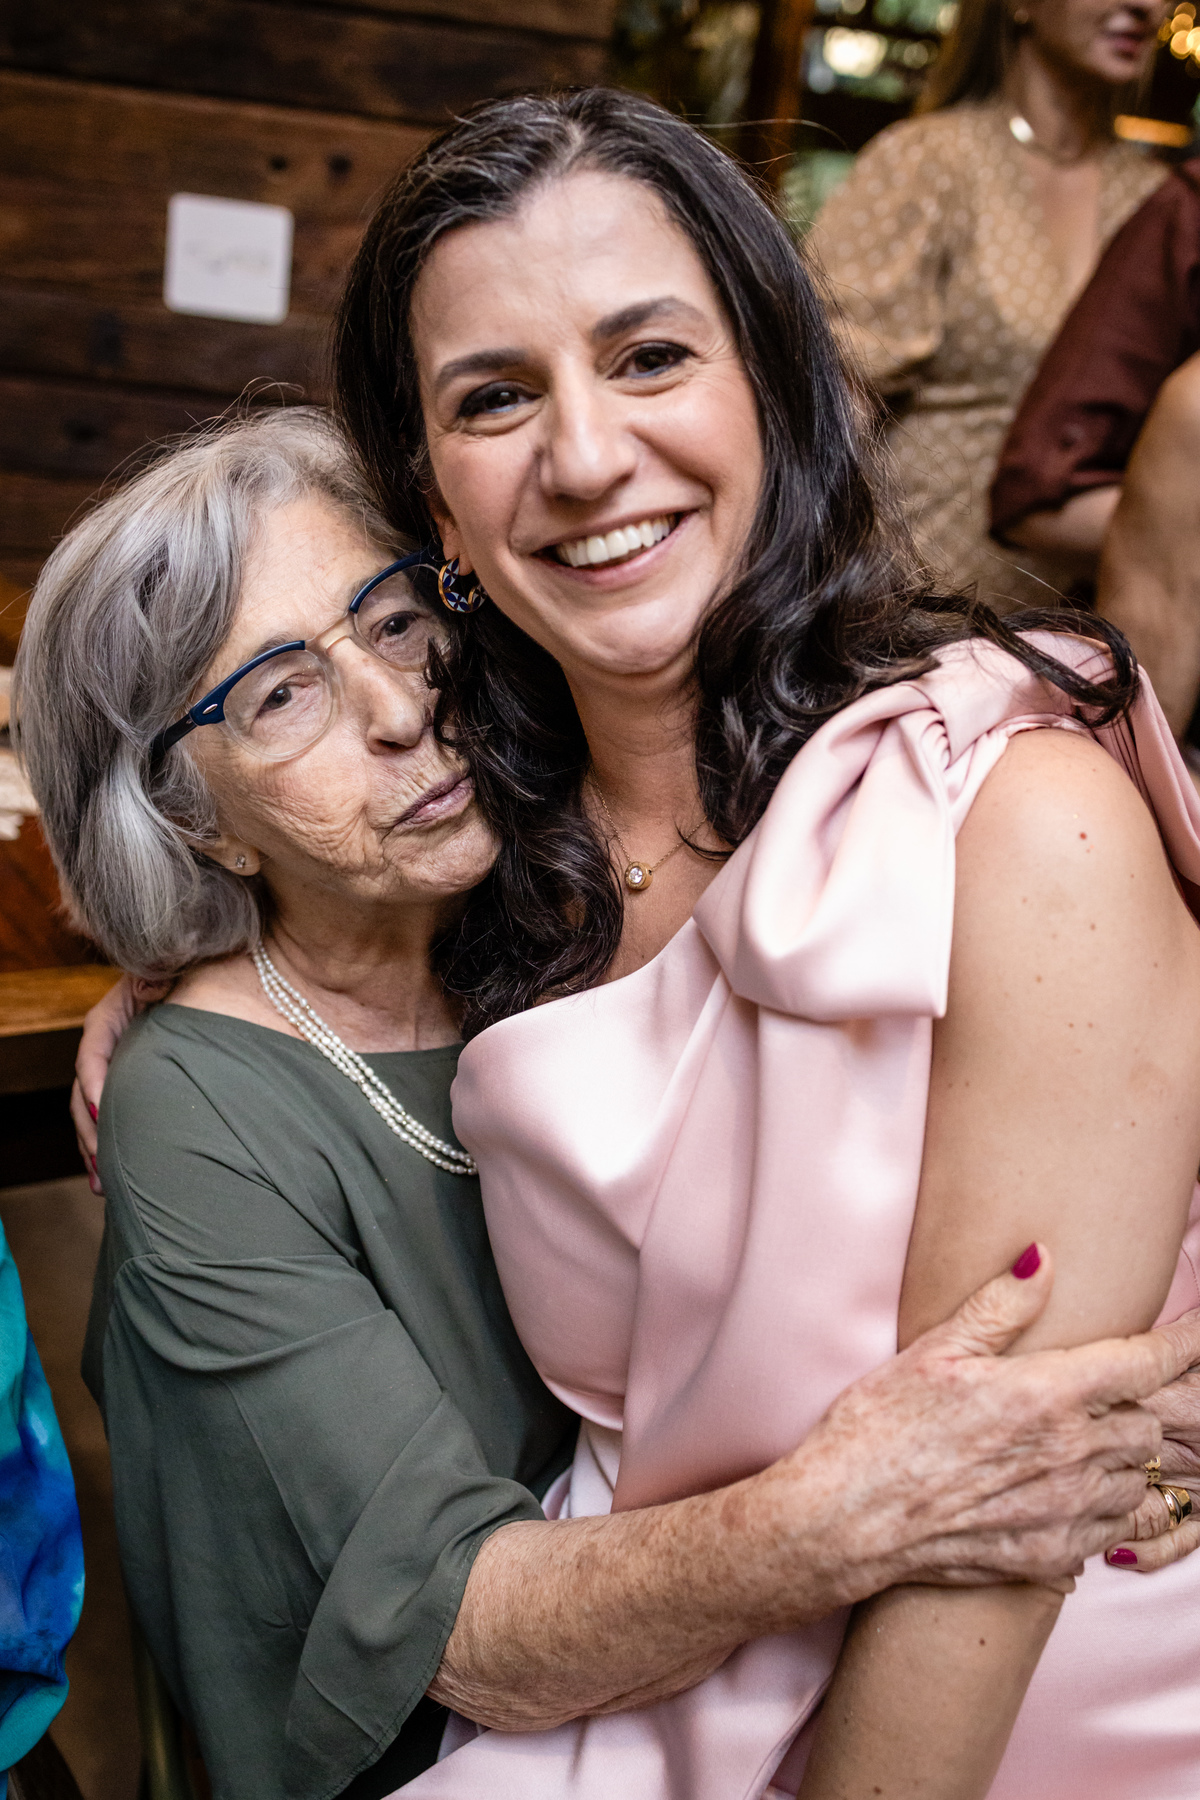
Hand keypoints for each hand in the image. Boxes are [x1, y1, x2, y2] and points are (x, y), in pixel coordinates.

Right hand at [71, 974, 172, 1190]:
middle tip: (101, 1161)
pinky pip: (109, 1119)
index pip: (92, 1051)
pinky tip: (109, 1179)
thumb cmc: (187, 974)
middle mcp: (107, 1045)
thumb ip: (156, 983)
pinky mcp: (129, 1087)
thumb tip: (150, 990)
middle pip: (84, 1090)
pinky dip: (108, 1148)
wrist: (209, 979)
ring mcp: (116, 1068)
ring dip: (94, 1148)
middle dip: (90, 1129)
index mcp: (111, 1016)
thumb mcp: (168, 974)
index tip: (99, 1110)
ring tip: (99, 1183)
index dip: (93, 1081)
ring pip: (91, 1113)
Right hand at [760, 1246, 1199, 1611]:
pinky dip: (1101, 1510)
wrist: (844, 1521)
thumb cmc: (878, 1428)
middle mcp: (1070, 1457)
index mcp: (1046, 1395)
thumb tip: (1044, 1257)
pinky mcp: (1050, 1557)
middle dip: (1136, 1404)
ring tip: (1078, 1443)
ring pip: (1135, 1481)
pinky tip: (1061, 1493)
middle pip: (1147, 1425)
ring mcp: (1065, 1513)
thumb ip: (1001, 1305)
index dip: (1186, 1342)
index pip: (1145, 1363)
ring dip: (1121, 1459)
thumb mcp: (934, 1351)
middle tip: (1099, 1391)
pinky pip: (1109, 1532)